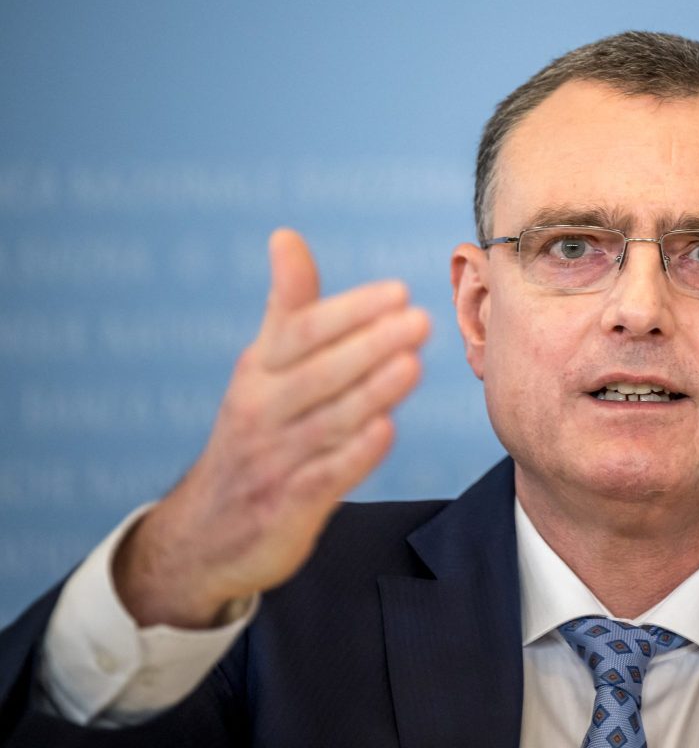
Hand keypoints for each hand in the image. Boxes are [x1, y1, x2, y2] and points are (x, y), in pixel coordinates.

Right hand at [113, 228, 430, 627]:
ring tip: (412, 364)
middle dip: (370, 344)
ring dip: (371, 393)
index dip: (349, 311)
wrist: (206, 533)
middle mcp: (261, 411)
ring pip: (326, 421)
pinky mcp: (288, 505)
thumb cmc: (255, 431)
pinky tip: (385, 430)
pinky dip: (354, 454)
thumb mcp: (262, 367)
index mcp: (257, 372)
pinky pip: (324, 477)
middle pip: (318, 372)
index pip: (302, 333)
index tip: (398, 291)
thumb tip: (286, 235)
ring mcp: (274, 460)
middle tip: (420, 319)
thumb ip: (287, 306)